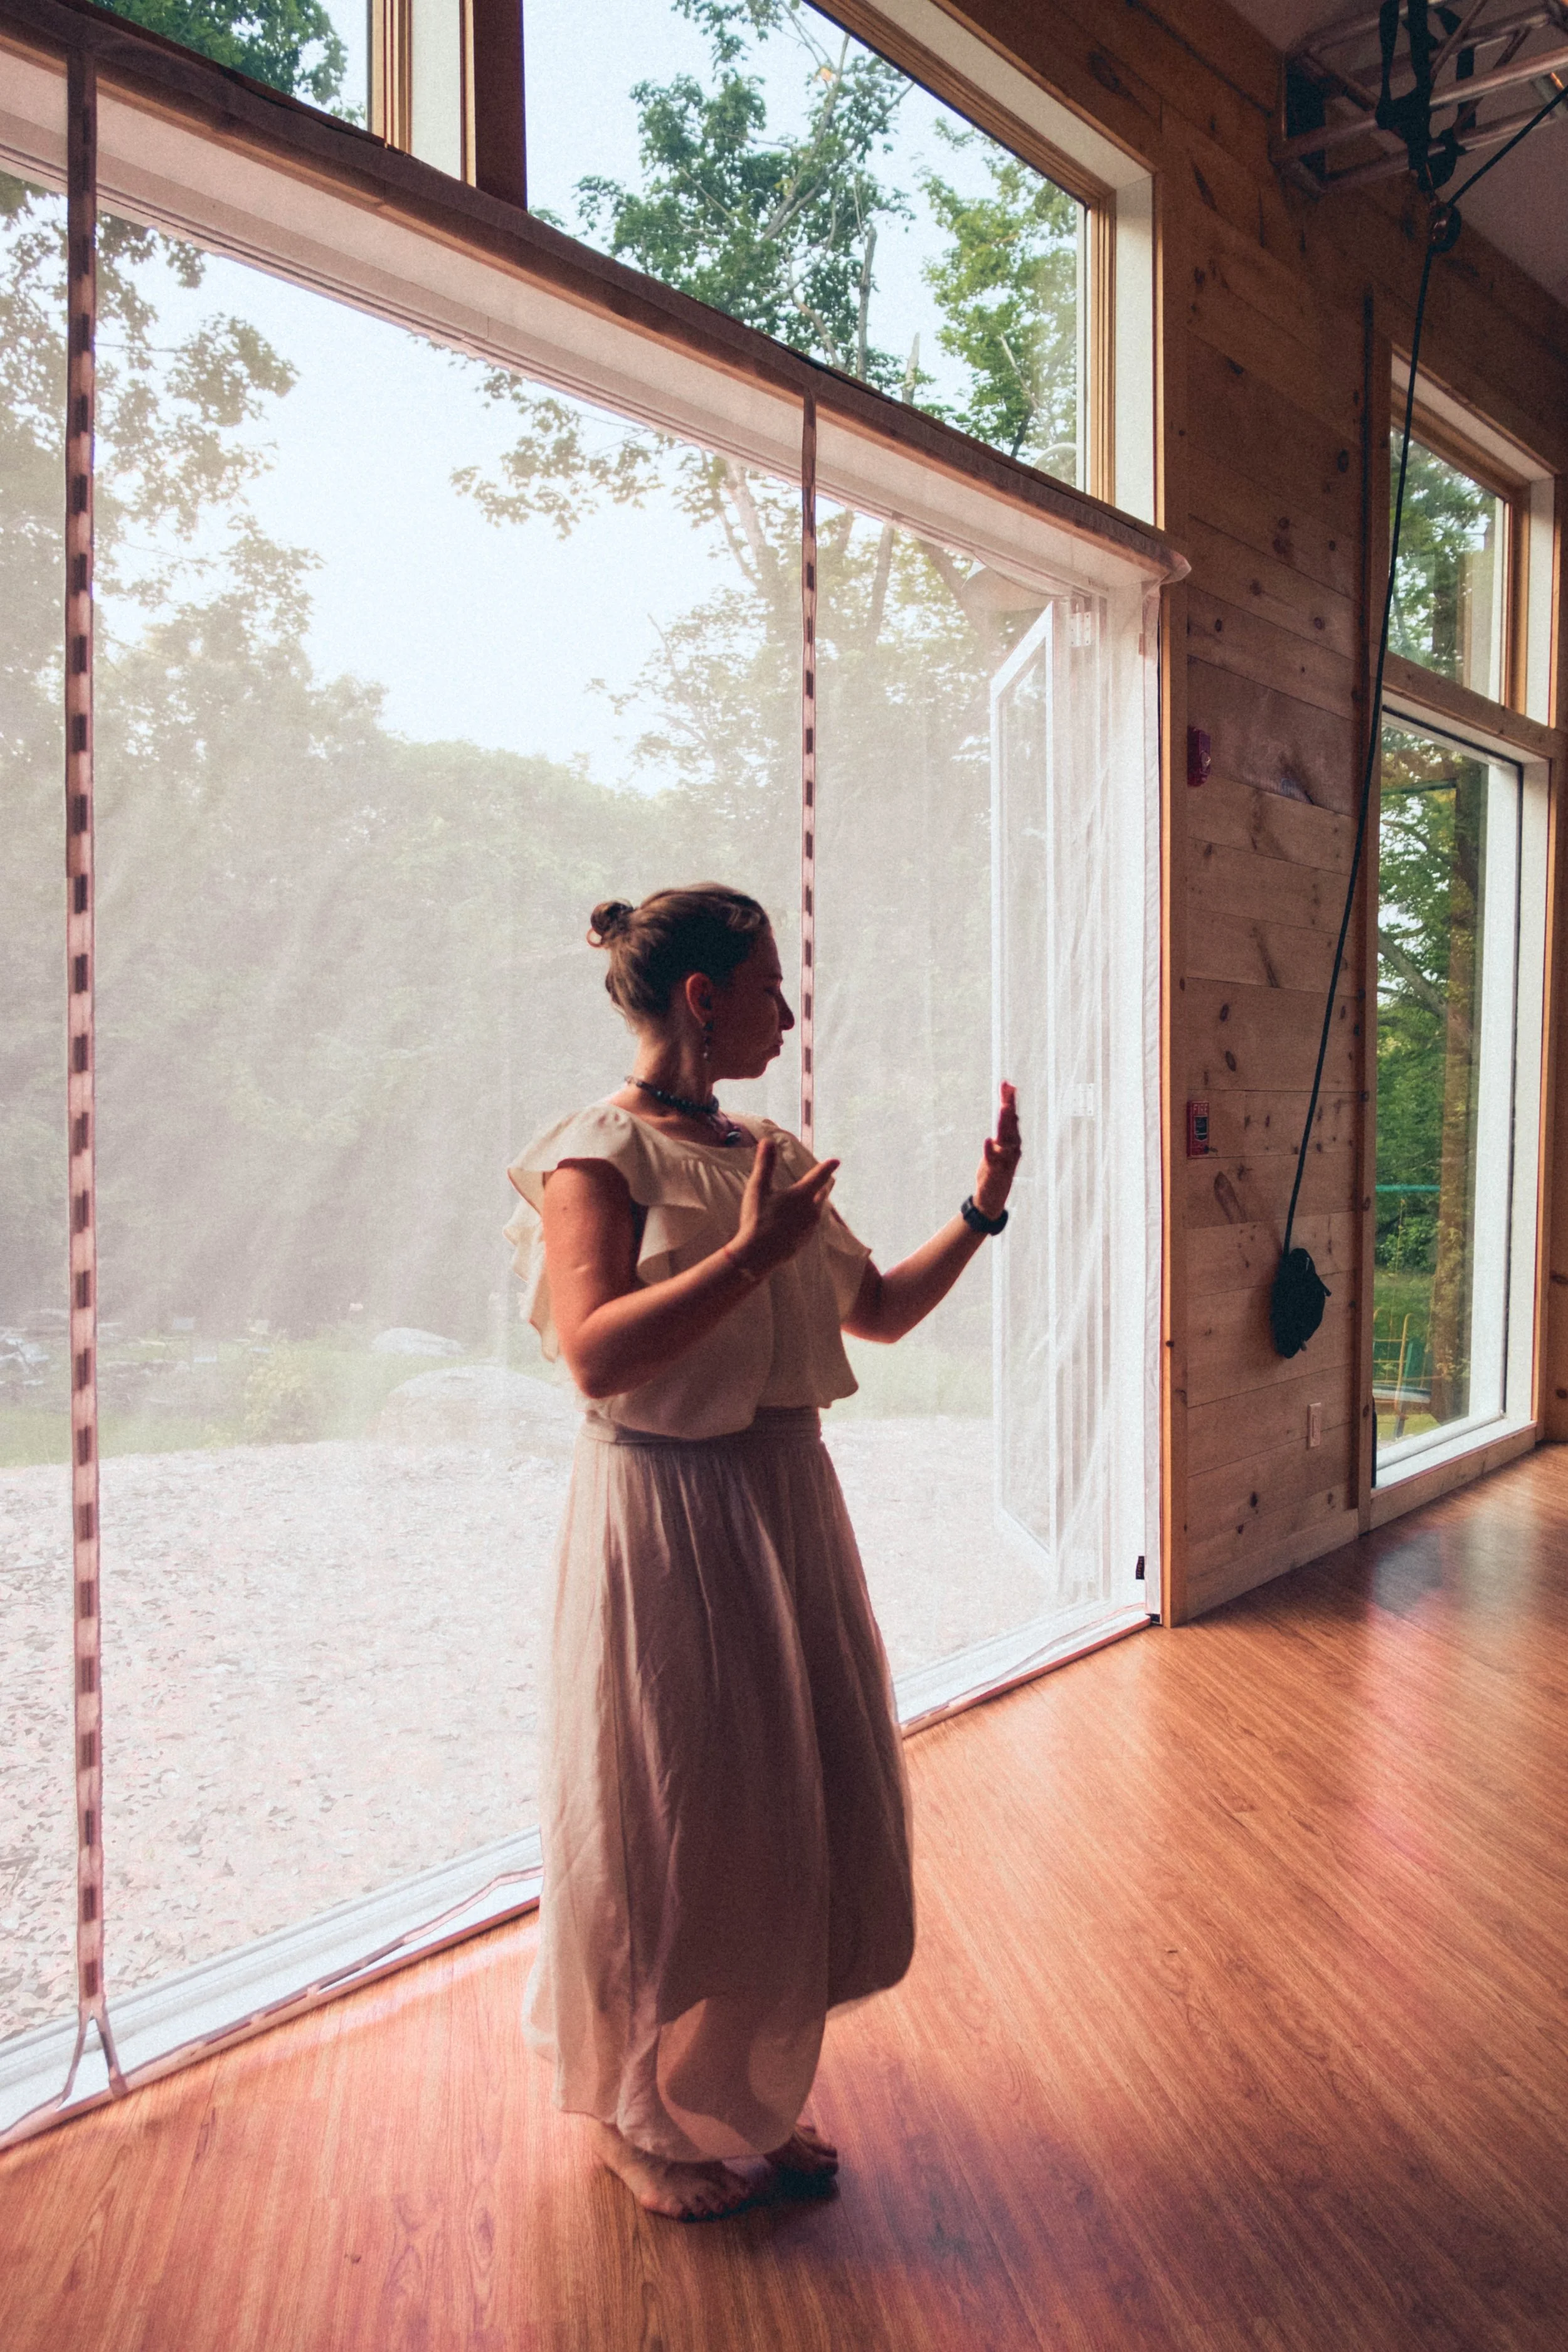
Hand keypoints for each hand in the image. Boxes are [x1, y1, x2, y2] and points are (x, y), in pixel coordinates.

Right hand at [729, 1136, 839, 1277]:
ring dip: (816, 1204)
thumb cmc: (758, 1219)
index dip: (827, 1167)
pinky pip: (809, 1227)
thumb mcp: (758, 1188)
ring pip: (816, 1212)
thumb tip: (767, 1141)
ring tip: (815, 1200)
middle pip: (821, 1195)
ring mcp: (809, 1229)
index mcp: (802, 1195)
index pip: (819, 1176)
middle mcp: (810, 1211)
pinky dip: (807, 1220)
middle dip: (824, 1187)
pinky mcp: (803, 1242)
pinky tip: (801, 1223)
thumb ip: (765, 1164)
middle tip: (827, 1182)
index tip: (836, 1161)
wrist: (758, 1255)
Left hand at [973, 1082, 1020, 1220]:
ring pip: (1006, 1139)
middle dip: (1009, 1106)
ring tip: (1004, 1109)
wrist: (992, 1197)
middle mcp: (1011, 1149)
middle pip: (1010, 1124)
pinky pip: (993, 1159)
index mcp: (1012, 1141)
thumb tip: (1007, 1106)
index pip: (1011, 1116)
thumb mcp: (1000, 1146)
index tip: (1007, 1083)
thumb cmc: (996, 1169)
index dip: (1010, 1100)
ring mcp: (1004, 1160)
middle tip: (1008, 1089)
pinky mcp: (994, 1171)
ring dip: (1005, 1124)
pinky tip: (987, 1140)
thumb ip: (1004, 1127)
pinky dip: (990, 1150)